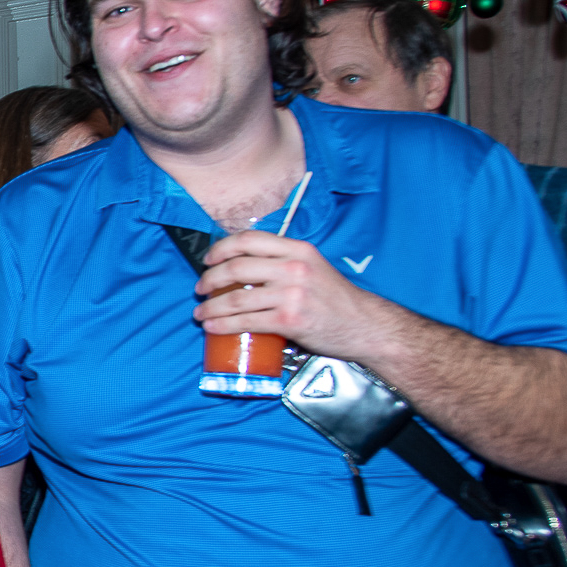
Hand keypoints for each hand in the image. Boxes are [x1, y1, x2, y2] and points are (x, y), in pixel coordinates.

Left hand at [196, 230, 404, 362]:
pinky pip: (245, 322)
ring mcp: (291, 294)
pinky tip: (212, 326)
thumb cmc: (335, 299)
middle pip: (236, 267)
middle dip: (210, 279)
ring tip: (201, 313)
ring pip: (235, 299)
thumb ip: (284, 262)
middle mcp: (294, 268)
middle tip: (201, 289)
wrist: (365, 325)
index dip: (221, 248)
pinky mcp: (289, 320)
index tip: (208, 260)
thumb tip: (244, 267)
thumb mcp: (313, 267)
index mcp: (298, 249)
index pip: (249, 239)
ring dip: (210, 307)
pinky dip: (222, 325)